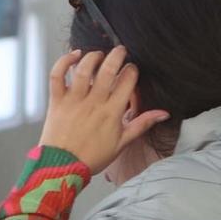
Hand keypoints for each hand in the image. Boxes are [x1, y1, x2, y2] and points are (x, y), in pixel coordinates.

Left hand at [37, 48, 170, 176]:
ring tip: (99, 54)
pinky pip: (58, 75)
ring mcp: (74, 100)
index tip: (131, 69)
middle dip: (117, 55)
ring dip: (93, 56)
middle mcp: (94, 103)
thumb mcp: (122, 143)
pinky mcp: (57, 101)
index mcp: (112, 112)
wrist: (62, 168)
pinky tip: (73, 55)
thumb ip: (142, 124)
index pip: (127, 81)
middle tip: (120, 51)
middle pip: (108, 69)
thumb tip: (163, 113)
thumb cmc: (91, 157)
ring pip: (84, 69)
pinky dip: (64, 62)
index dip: (132, 70)